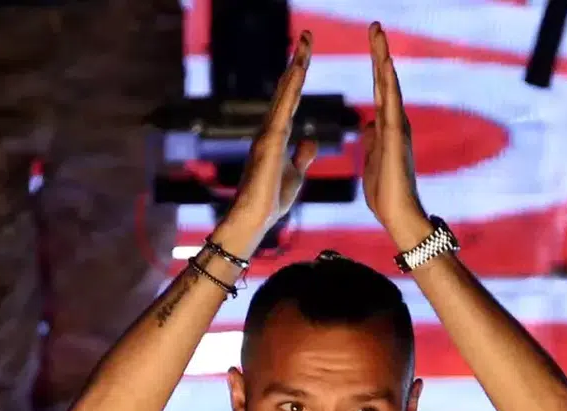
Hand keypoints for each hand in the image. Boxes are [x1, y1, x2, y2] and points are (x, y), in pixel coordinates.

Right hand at [220, 32, 319, 254]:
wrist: (256, 219)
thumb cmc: (271, 200)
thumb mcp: (295, 174)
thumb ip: (302, 155)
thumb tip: (311, 140)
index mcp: (279, 135)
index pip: (292, 99)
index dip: (299, 76)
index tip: (306, 53)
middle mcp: (271, 129)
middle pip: (287, 89)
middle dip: (297, 61)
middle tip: (306, 36)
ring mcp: (268, 134)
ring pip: (284, 94)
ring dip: (295, 68)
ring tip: (305, 44)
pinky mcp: (269, 143)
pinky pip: (283, 110)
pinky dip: (291, 91)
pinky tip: (298, 73)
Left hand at [363, 23, 431, 250]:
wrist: (397, 215)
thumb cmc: (385, 195)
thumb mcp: (372, 160)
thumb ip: (372, 141)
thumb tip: (368, 124)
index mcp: (386, 128)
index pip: (378, 90)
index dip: (375, 66)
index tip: (372, 41)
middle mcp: (395, 122)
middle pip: (385, 80)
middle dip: (380, 52)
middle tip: (374, 24)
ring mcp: (396, 127)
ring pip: (389, 85)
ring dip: (383, 57)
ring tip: (377, 32)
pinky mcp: (395, 136)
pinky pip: (391, 102)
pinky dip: (388, 81)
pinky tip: (385, 61)